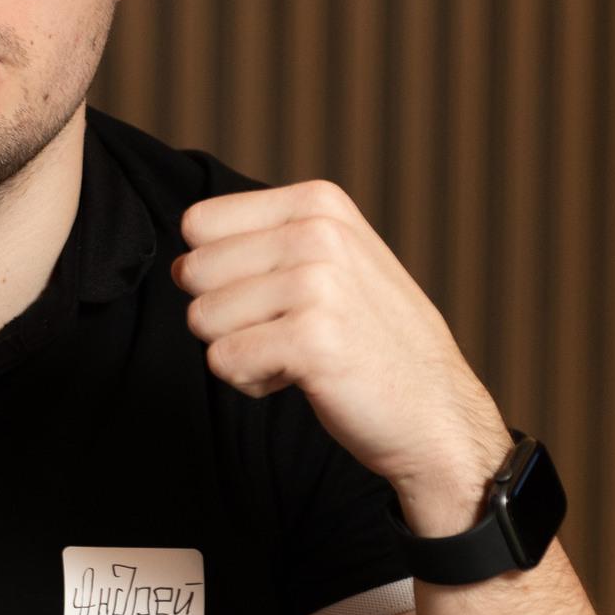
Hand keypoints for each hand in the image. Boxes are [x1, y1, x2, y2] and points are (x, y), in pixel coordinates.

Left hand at [171, 179, 507, 530]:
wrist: (435, 413)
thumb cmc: (370, 341)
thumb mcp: (332, 260)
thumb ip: (266, 241)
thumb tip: (179, 262)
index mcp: (318, 202)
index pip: (198, 224)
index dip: (216, 272)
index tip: (269, 295)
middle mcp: (317, 231)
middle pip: (192, 272)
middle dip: (223, 315)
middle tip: (283, 331)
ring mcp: (317, 283)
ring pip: (202, 319)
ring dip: (239, 351)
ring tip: (296, 355)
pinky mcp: (311, 340)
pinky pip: (223, 361)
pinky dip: (251, 381)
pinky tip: (300, 379)